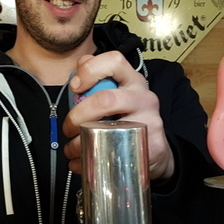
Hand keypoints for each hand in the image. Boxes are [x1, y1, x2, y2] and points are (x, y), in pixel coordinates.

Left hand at [63, 52, 174, 180]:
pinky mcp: (151, 145)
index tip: (75, 87)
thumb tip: (76, 74)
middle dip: (78, 115)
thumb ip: (96, 81)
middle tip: (68, 128)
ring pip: (107, 129)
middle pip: (105, 100)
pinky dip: (88, 160)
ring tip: (72, 149)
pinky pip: (114, 152)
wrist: (155, 149)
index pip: (114, 60)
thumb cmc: (128, 118)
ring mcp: (149, 121)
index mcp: (132, 80)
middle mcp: (143, 97)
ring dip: (79, 143)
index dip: (89, 70)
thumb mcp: (116, 94)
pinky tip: (82, 163)